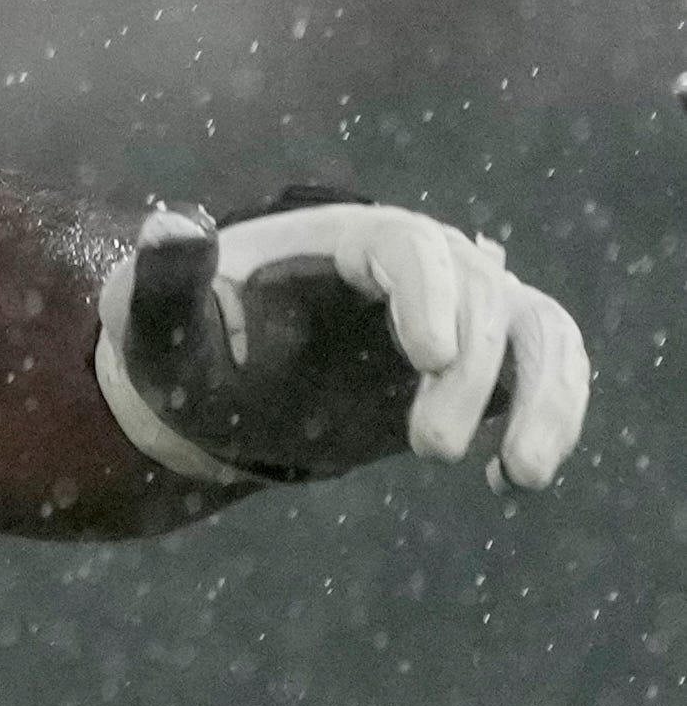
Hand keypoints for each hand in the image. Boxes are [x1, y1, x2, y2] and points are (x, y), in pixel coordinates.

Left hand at [94, 196, 588, 491]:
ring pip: (538, 330)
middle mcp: (420, 265)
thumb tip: (171, 224)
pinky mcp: (485, 363)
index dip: (429, 294)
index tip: (431, 355)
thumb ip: (163, 284)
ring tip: (525, 476)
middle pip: (477, 297)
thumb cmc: (188, 348)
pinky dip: (551, 417)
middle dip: (467, 375)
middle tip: (429, 451)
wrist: (225, 392)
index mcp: (343, 241)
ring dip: (548, 397)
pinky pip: (547, 371)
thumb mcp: (155, 324)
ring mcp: (461, 311)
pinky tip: (511, 481)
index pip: (409, 248)